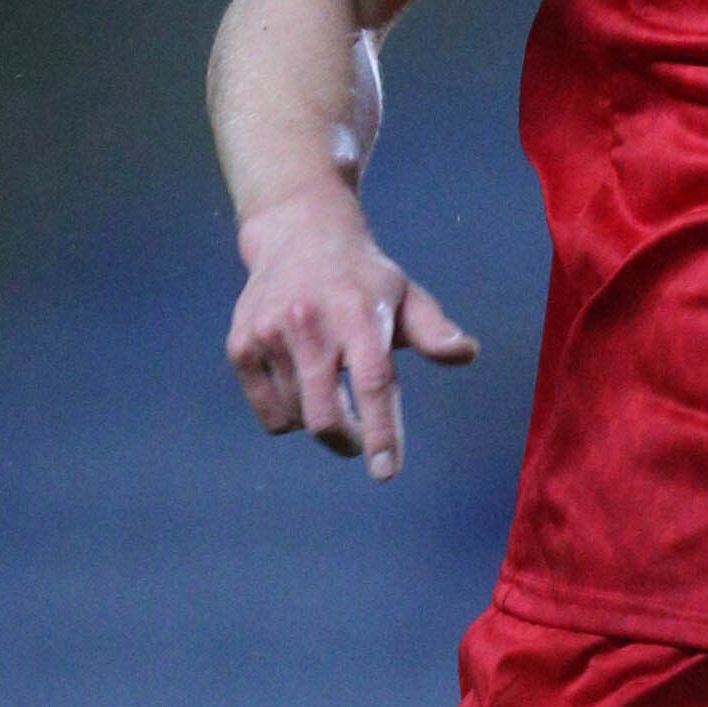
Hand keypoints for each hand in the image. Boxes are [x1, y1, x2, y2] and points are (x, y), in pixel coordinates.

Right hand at [225, 186, 474, 481]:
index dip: (381, 432)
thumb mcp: (406, 295)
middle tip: (360, 440)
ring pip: (298, 419)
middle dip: (348, 442)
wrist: (297, 234)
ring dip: (320, 422)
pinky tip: (301, 384)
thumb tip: (466, 352)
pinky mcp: (240, 346)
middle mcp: (309, 324)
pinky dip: (290, 417)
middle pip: (325, 417)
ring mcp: (269, 335)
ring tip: (330, 387)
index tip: (386, 472)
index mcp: (358, 315)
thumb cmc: (362, 278)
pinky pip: (270, 415)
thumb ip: (434, 331)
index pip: (372, 383)